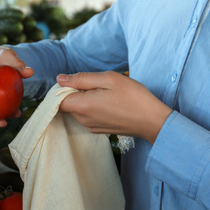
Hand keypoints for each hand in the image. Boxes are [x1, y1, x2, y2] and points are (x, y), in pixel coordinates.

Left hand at [57, 71, 171, 143]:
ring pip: (77, 110)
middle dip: (75, 93)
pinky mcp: (98, 130)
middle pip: (67, 105)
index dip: (61, 89)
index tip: (76, 82)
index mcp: (83, 106)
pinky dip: (92, 108)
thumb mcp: (108, 79)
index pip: (57, 100)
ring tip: (105, 94)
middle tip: (96, 85)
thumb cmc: (133, 97)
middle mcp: (83, 120)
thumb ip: (82, 78)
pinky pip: (87, 117)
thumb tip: (60, 79)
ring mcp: (91, 127)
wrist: (152, 121)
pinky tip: (109, 103)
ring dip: (84, 100)